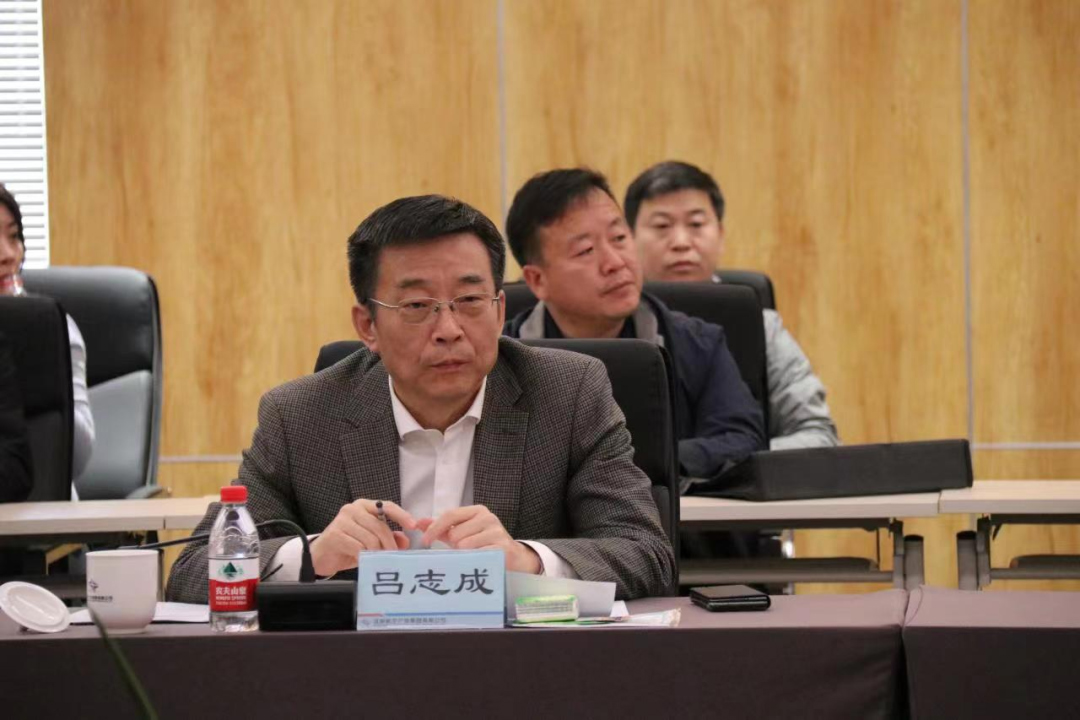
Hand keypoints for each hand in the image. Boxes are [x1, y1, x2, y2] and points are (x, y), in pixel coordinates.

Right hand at [310, 499, 414, 577]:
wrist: (322, 555)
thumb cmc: (349, 546)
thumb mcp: (371, 540)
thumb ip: (389, 537)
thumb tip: (405, 541)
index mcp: (364, 506)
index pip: (387, 506)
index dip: (401, 515)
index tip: (413, 525)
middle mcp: (353, 509)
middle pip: (380, 527)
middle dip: (389, 544)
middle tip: (393, 556)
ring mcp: (342, 520)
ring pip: (370, 539)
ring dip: (377, 553)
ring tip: (377, 560)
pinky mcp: (335, 534)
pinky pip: (358, 547)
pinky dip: (364, 556)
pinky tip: (363, 560)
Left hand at [419, 505, 541, 573]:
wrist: (513, 557)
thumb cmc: (483, 544)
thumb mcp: (462, 533)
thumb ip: (442, 527)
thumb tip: (418, 523)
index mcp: (477, 511)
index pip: (450, 515)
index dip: (434, 528)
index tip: (424, 541)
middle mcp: (488, 518)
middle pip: (455, 532)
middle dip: (454, 545)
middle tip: (462, 550)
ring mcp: (497, 532)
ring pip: (464, 545)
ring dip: (464, 555)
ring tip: (473, 555)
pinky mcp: (502, 547)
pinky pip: (477, 555)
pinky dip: (473, 560)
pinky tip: (479, 561)